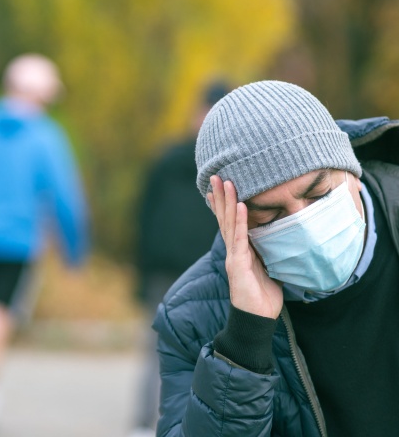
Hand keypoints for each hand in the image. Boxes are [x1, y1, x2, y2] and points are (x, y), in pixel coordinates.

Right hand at [208, 176, 282, 318]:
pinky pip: (239, 239)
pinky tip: (239, 205)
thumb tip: (279, 238)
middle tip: (216, 176)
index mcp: (239, 250)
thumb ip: (267, 252)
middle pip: (225, 218)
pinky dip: (239, 221)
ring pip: (228, 224)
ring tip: (226, 182)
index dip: (224, 205)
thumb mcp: (267, 268)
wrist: (257, 319)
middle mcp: (233, 250)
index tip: (220, 187)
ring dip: (227, 202)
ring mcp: (233, 256)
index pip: (229, 223)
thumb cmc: (262, 295)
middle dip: (221, 196)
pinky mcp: (238, 265)